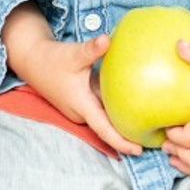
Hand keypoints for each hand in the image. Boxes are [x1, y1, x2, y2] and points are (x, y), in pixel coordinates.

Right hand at [2, 3, 145, 155]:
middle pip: (108, 129)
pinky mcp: (83, 101)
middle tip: (154, 139)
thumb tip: (107, 40)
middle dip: (128, 136)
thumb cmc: (53, 60)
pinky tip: (135, 105)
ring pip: (106, 119)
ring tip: (150, 126)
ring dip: (123, 124)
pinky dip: (117, 110)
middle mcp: (83, 111)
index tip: (138, 150)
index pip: (104, 129)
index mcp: (82, 105)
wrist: (34, 61)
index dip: (120, 141)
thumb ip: (91, 49)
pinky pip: (103, 109)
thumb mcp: (73, 54)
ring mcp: (82, 108)